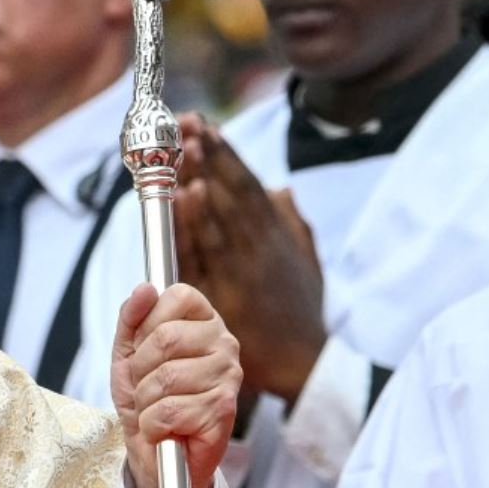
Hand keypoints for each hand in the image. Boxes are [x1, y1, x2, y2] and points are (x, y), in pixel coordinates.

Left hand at [111, 282, 241, 487]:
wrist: (153, 449)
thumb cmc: (145, 396)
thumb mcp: (127, 351)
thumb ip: (131, 317)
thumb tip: (145, 288)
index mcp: (204, 321)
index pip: (178, 295)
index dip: (148, 323)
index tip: (144, 347)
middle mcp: (225, 344)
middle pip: (165, 337)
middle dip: (140, 368)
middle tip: (145, 385)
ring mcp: (228, 377)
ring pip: (165, 377)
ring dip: (145, 400)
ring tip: (155, 408)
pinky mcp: (223, 411)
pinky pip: (169, 410)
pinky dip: (152, 424)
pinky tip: (165, 428)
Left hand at [173, 116, 326, 403]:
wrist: (302, 365)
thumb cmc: (300, 311)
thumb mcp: (304, 264)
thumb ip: (291, 224)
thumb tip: (281, 188)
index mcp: (277, 236)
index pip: (248, 185)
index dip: (227, 154)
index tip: (206, 125)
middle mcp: (260, 247)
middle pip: (232, 193)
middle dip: (209, 155)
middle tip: (187, 122)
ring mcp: (242, 269)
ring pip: (218, 216)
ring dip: (201, 178)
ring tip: (187, 147)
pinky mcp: (223, 293)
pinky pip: (204, 253)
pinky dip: (194, 224)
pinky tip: (184, 198)